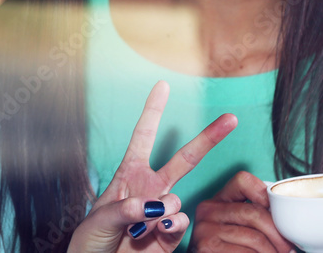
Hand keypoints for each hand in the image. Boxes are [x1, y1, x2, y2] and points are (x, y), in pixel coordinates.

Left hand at [69, 81, 237, 252]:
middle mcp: (150, 189)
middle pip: (184, 159)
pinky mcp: (171, 235)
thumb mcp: (100, 218)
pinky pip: (181, 222)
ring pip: (178, 199)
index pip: (143, 136)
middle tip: (231, 118)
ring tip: (137, 228)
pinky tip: (157, 232)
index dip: (153, 110)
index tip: (163, 85)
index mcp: (128, 175)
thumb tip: (155, 205)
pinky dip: (172, 226)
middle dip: (208, 139)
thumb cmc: (91, 240)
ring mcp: (162, 212)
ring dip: (161, 211)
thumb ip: (127, 208)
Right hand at [190, 171, 295, 252]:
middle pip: (255, 213)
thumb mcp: (238, 229)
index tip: (279, 215)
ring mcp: (205, 230)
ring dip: (273, 251)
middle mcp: (208, 210)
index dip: (265, 194)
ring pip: (255, 237)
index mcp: (217, 201)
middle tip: (288, 248)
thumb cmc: (230, 250)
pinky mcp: (206, 247)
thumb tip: (287, 216)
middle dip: (278, 234)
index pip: (243, 181)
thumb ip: (253, 216)